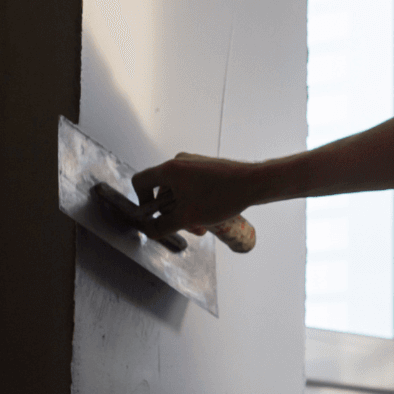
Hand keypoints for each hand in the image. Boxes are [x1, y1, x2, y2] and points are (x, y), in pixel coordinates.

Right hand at [130, 152, 256, 237]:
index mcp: (170, 169)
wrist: (253, 183)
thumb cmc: (223, 196)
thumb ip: (163, 226)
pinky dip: (194, 202)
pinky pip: (190, 187)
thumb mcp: (188, 217)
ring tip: (201, 225)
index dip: (141, 202)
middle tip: (186, 227)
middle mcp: (179, 162)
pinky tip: (209, 216)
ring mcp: (193, 164)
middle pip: (161, 191)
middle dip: (171, 213)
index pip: (140, 182)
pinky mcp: (204, 169)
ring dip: (184, 211)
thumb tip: (149, 231)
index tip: (154, 216)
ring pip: (177, 192)